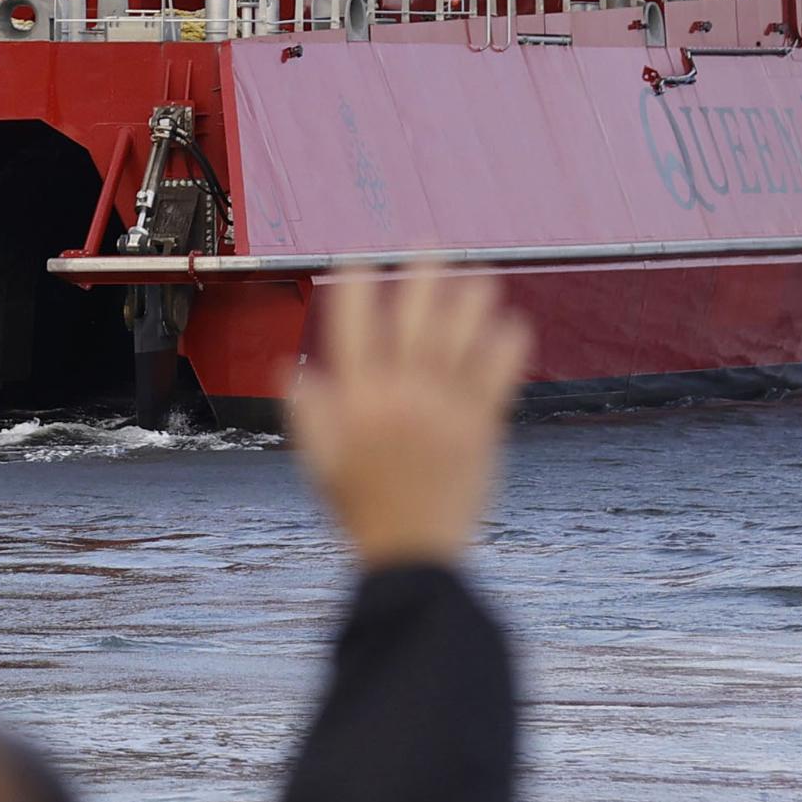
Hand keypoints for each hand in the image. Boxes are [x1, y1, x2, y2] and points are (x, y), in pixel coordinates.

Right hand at [280, 262, 530, 569]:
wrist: (411, 554)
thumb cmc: (361, 509)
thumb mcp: (320, 462)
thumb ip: (306, 412)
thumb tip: (291, 369)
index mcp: (357, 400)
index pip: (355, 326)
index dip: (357, 286)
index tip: (360, 258)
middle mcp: (401, 395)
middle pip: (415, 319)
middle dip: (422, 276)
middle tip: (429, 246)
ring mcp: (444, 410)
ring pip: (461, 338)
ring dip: (471, 301)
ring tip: (479, 275)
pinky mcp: (480, 429)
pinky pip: (497, 376)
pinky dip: (505, 346)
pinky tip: (511, 323)